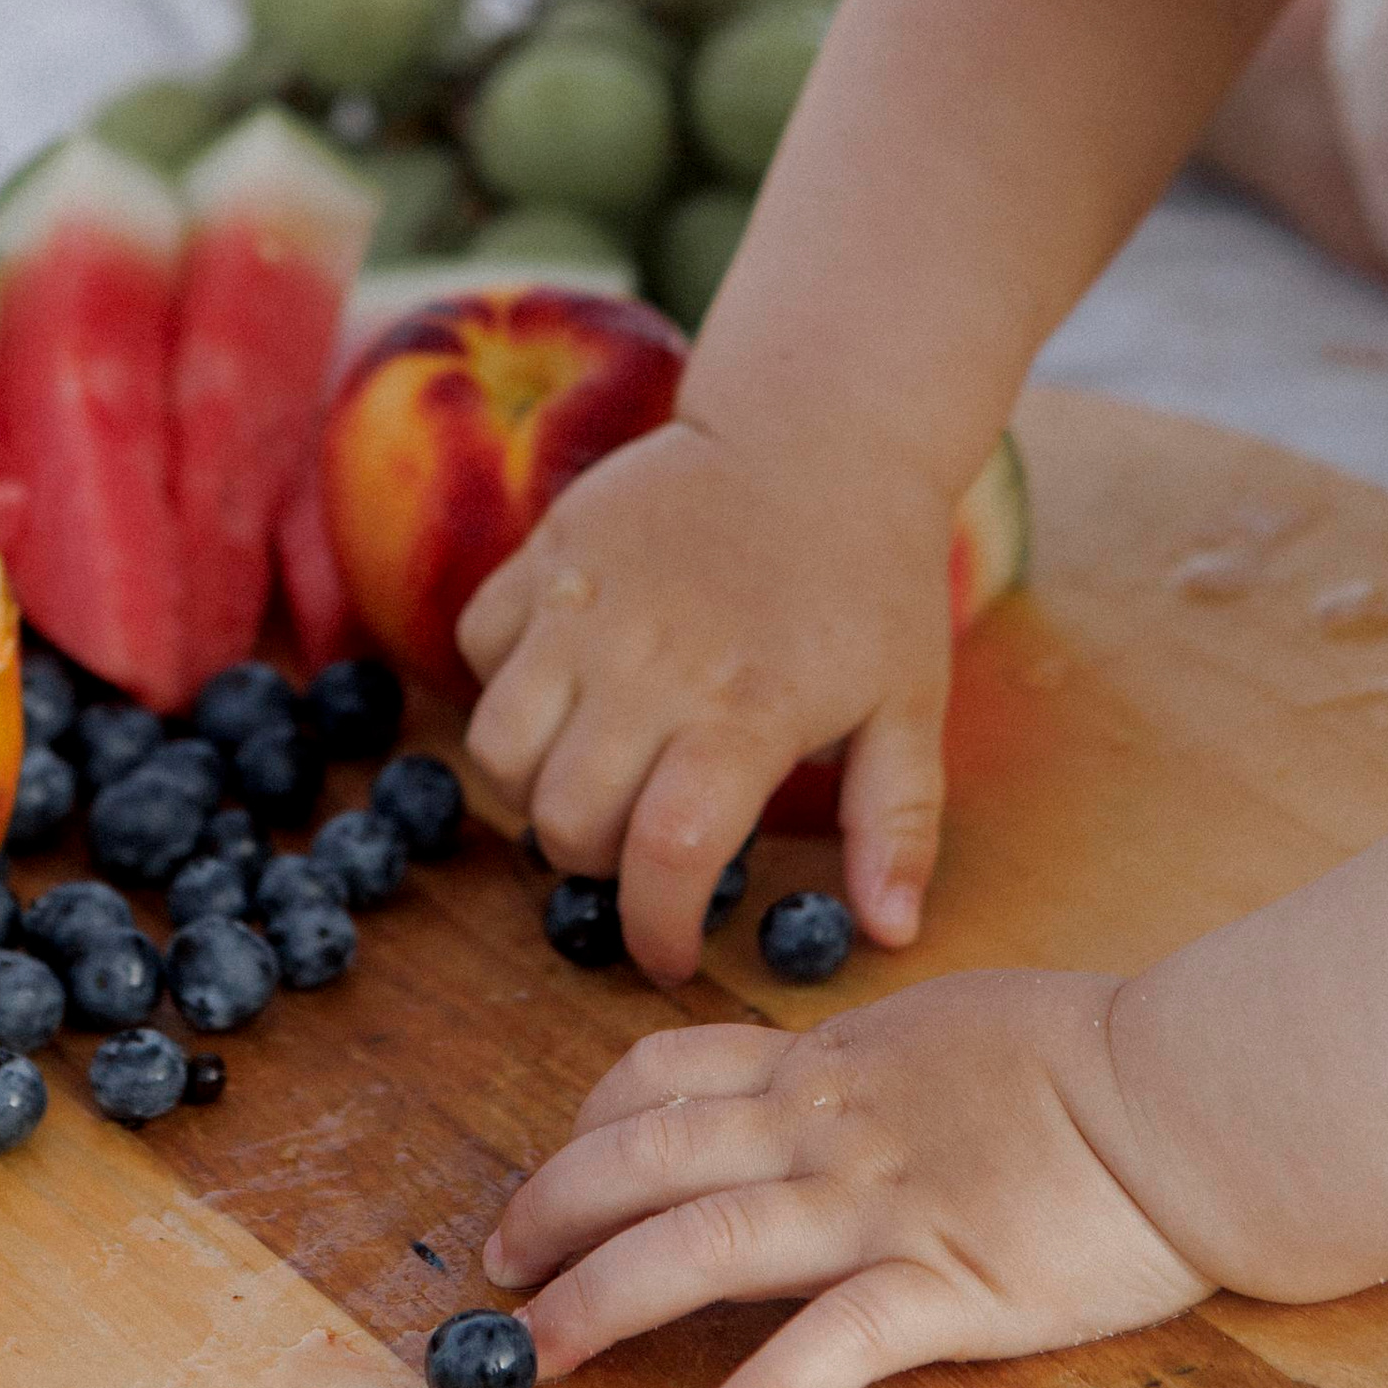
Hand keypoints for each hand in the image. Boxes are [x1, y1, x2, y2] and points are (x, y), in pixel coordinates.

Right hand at [458, 414, 956, 984]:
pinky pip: (477, 652)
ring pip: (498, 750)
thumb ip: (897, 825)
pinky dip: (507, 686)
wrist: (816, 433)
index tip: (672, 954)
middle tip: (649, 843)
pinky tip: (574, 684)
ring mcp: (583, 603)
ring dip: (539, 787)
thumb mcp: (911, 707)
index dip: (655, 931)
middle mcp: (648, 660)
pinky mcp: (544, 553)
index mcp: (745, 708)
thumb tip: (891, 935)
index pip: (663, 858)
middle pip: (564, 821)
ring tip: (600, 774)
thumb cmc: (871, 581)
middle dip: (599, 864)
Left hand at [483, 969, 1210, 1387]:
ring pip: (700, 1242)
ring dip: (600, 1300)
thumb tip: (823, 1078)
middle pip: (647, 1156)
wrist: (1190, 1093)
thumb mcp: (952, 1026)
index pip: (667, 1077)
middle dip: (553, 1212)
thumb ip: (874, 1062)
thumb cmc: (1095, 1056)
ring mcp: (878, 1206)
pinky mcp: (944, 1288)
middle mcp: (828, 1126)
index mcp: (830, 1061)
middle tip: (496, 1271)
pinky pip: (827, 1349)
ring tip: (531, 1358)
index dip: (588, 1128)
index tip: (552, 1176)